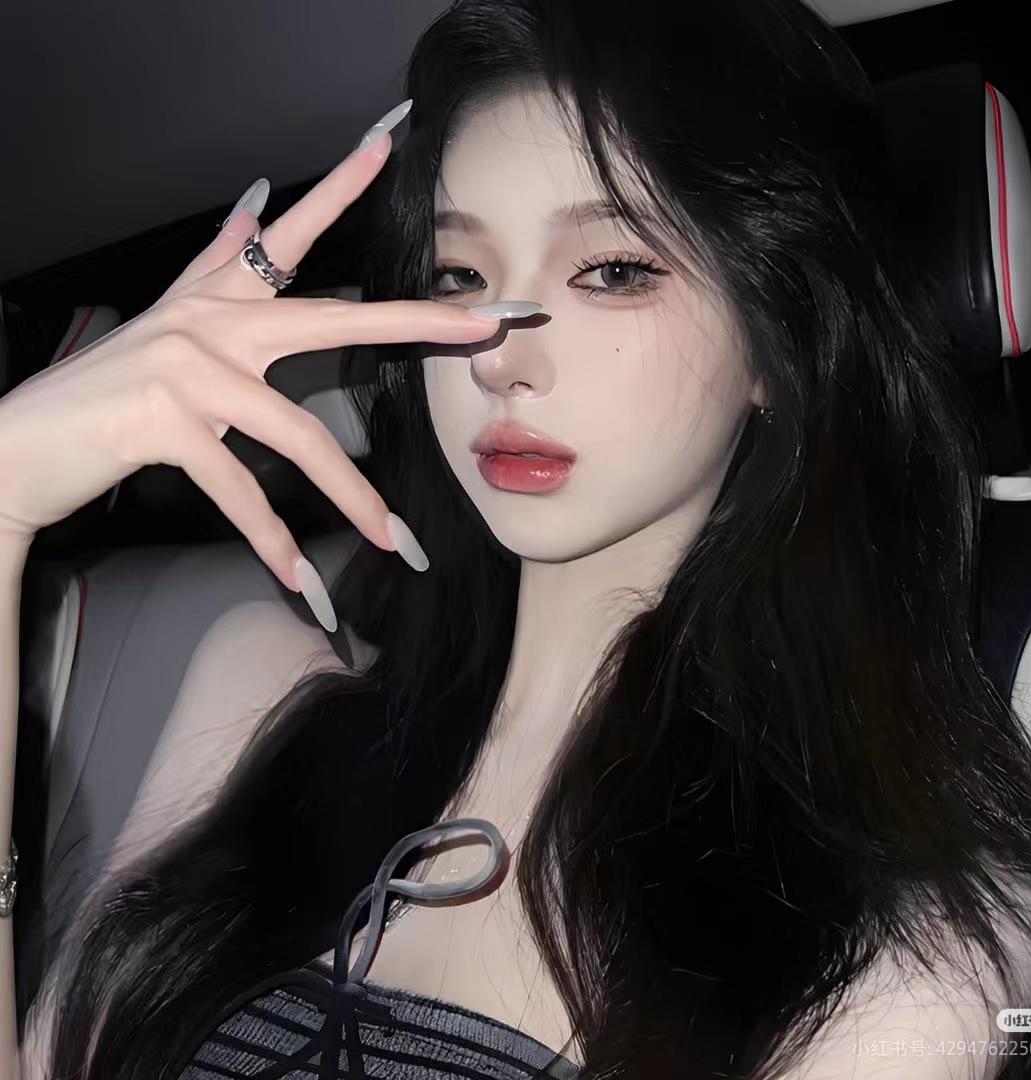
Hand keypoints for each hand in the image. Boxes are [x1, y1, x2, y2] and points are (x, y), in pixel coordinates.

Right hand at [0, 120, 502, 593]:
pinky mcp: (163, 419)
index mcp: (214, 298)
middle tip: (483, 325)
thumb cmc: (102, 397)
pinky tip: (299, 579)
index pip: (283, 233)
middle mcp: (208, 320)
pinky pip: (241, 488)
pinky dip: (273, 540)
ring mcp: (187, 367)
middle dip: (415, 321)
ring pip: (298, 433)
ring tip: (393, 541)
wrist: (19, 447)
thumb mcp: (166, 323)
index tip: (386, 145)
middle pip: (331, 317)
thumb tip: (255, 202)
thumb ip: (215, 266)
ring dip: (353, 496)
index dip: (336, 188)